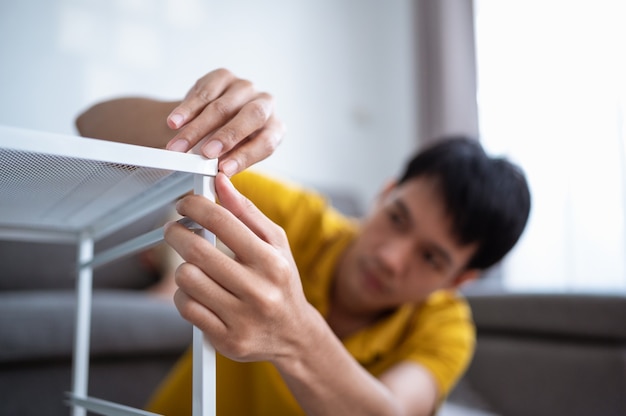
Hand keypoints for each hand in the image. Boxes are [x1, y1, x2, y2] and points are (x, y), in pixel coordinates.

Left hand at [164, 173, 310, 361]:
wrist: (293, 335)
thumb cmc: (281, 282)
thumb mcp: (276, 244)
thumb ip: (248, 213)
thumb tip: (221, 183)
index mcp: (272, 262)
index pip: (223, 222)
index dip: (196, 206)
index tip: (185, 204)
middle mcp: (259, 291)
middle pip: (198, 252)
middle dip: (177, 234)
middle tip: (174, 230)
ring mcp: (242, 318)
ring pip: (188, 280)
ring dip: (183, 268)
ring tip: (192, 265)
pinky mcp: (227, 339)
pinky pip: (187, 308)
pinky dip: (184, 295)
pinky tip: (196, 291)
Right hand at [166, 68, 285, 175]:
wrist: (213, 120)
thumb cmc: (229, 144)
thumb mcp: (233, 156)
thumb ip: (227, 163)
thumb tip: (216, 173)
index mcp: (275, 128)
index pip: (266, 142)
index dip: (244, 157)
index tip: (223, 169)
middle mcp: (266, 104)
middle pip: (250, 117)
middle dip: (226, 137)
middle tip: (205, 153)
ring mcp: (245, 87)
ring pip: (221, 107)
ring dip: (196, 129)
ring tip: (178, 146)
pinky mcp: (224, 76)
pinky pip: (204, 93)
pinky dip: (187, 110)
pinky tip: (174, 123)